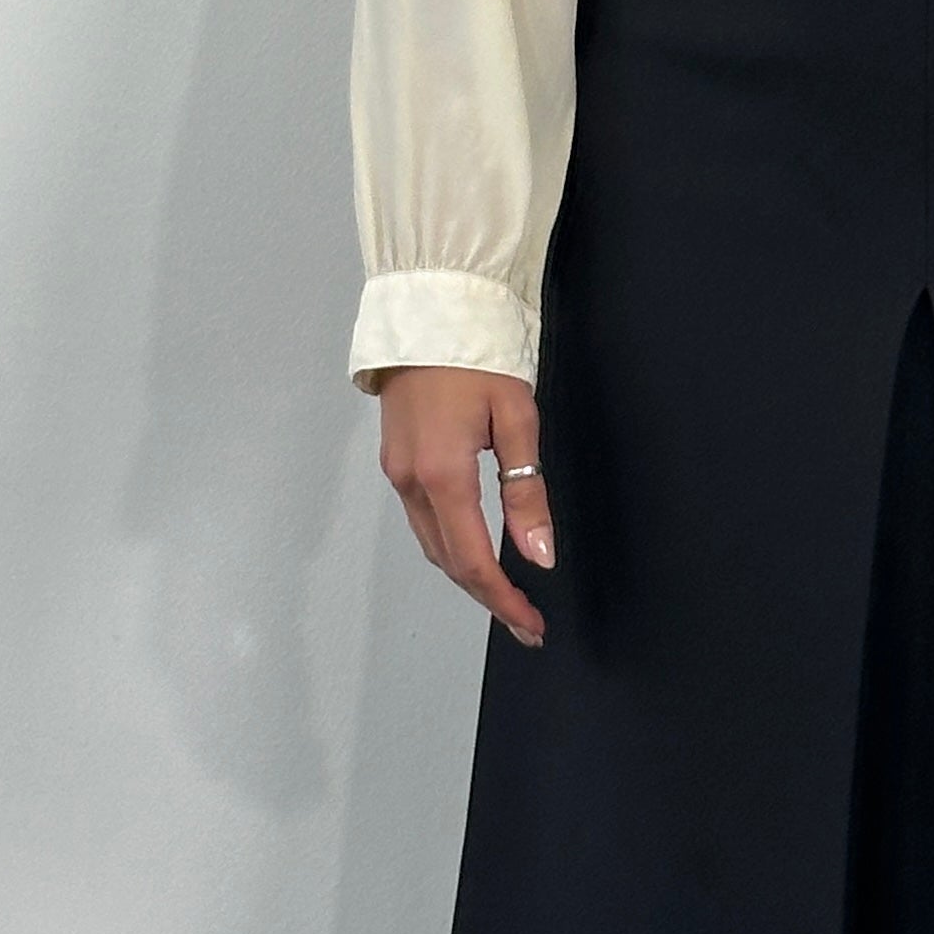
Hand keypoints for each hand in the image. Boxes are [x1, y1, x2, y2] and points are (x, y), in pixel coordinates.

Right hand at [377, 365, 553, 645]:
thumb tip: (538, 554)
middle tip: (525, 621)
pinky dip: (450, 545)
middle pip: (448, 560)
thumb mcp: (517, 417)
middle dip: (487, 595)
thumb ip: (526, 491)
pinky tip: (475, 549)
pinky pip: (422, 519)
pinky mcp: (394, 459)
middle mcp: (410, 482)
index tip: (532, 625)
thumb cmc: (478, 355)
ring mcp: (396, 472)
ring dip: (467, 574)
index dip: (503, 600)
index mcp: (443, 475)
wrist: (427, 308)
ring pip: (432, 543)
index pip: (473, 560)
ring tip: (506, 594)